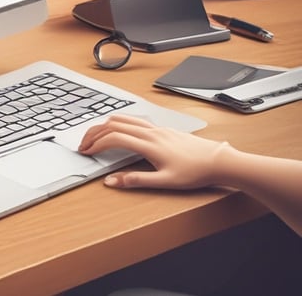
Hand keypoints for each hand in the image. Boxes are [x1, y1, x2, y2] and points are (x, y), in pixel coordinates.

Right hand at [79, 115, 228, 189]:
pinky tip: (119, 129)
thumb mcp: (164, 182)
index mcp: (148, 144)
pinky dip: (119, 122)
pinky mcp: (162, 128)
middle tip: (83, 144)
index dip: (96, 144)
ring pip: (124, 118)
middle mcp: (150, 132)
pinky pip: (134, 119)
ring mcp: (156, 128)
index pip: (114, 138)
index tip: (86, 151)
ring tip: (96, 135)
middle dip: (94, 132)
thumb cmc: (195, 172)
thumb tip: (111, 181)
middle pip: (114, 124)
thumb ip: (135, 181)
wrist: (218, 160)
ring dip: (105, 125)